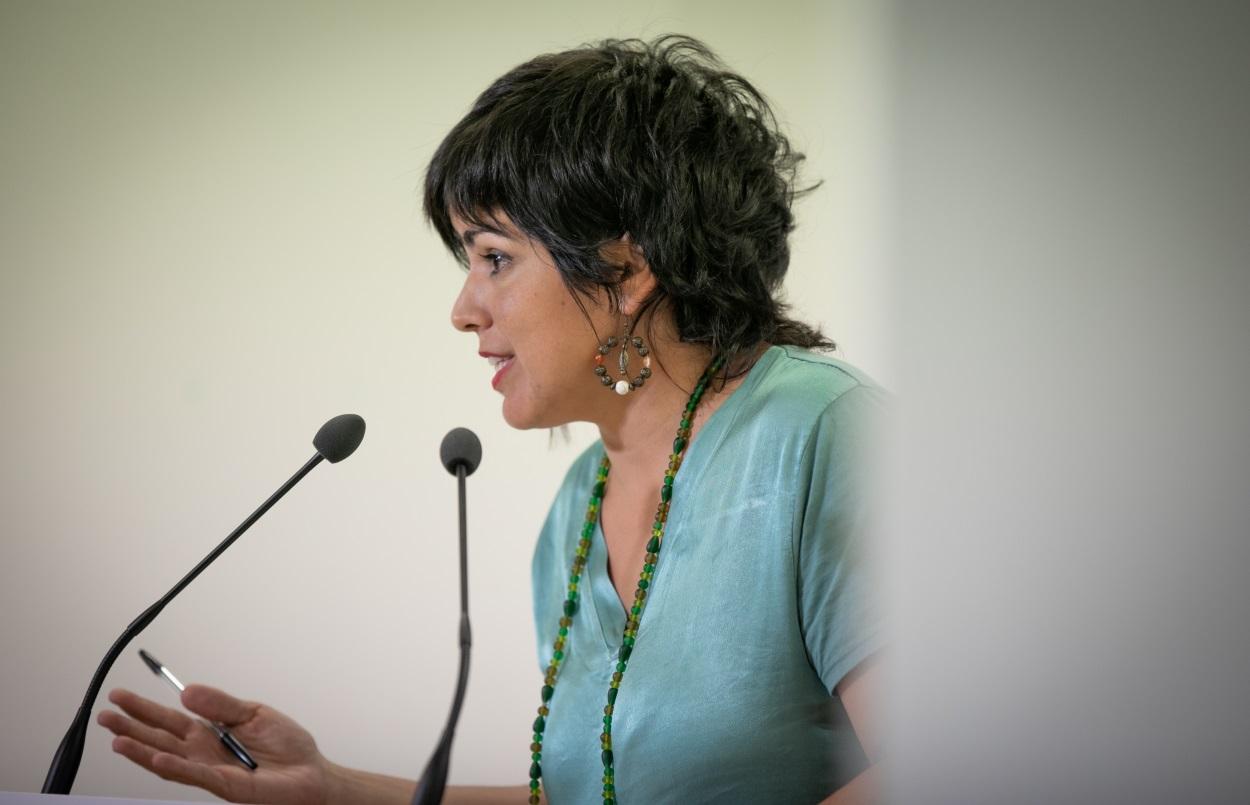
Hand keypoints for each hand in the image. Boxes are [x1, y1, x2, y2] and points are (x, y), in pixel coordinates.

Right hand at [98, 685, 332, 804]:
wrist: (310, 773)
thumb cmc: (285, 745)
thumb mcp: (253, 713)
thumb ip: (220, 704)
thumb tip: (186, 692)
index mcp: (208, 733)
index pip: (169, 719)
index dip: (143, 708)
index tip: (118, 695)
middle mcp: (203, 753)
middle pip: (160, 739)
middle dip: (131, 728)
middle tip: (103, 716)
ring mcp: (210, 770)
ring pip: (169, 760)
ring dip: (142, 751)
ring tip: (117, 739)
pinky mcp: (225, 785)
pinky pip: (195, 775)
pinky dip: (175, 766)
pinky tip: (156, 757)